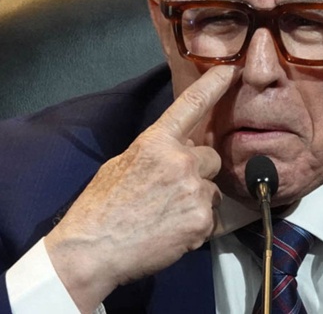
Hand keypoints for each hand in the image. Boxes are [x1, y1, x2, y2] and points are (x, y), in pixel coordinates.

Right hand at [44, 65, 238, 311]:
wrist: (92, 251)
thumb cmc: (100, 208)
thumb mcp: (121, 164)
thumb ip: (155, 152)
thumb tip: (176, 149)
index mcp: (155, 142)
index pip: (191, 105)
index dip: (214, 84)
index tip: (230, 70)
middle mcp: (179, 161)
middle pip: (210, 157)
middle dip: (197, 171)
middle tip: (170, 192)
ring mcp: (193, 190)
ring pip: (212, 189)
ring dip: (197, 199)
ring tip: (166, 215)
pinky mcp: (201, 220)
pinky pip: (210, 217)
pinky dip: (195, 226)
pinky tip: (170, 232)